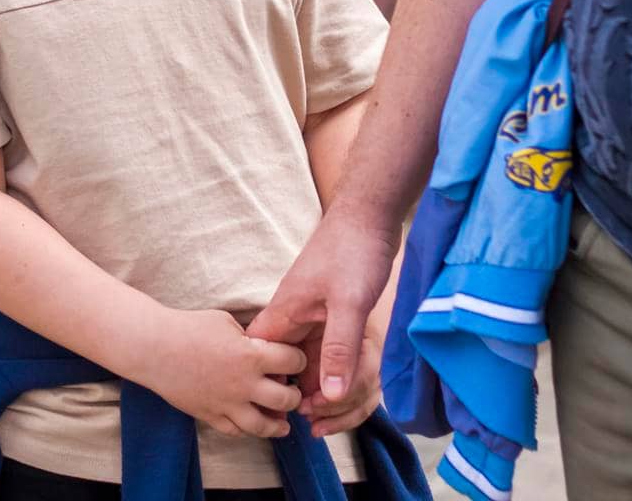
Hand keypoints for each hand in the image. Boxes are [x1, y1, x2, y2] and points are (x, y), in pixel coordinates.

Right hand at [145, 307, 306, 437]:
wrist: (155, 348)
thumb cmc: (190, 327)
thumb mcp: (226, 321)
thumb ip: (249, 337)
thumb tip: (263, 347)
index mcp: (251, 355)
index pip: (292, 361)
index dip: (298, 359)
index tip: (296, 359)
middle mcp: (244, 384)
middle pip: (285, 399)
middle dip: (294, 395)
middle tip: (293, 391)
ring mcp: (228, 404)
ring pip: (264, 426)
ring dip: (278, 424)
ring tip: (283, 423)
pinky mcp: (211, 416)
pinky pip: (236, 431)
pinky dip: (248, 430)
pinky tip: (252, 424)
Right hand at [244, 206, 398, 425]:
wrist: (370, 212)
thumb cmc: (354, 251)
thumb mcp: (349, 304)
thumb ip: (339, 349)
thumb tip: (330, 395)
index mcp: (287, 308)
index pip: (261, 351)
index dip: (265, 380)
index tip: (278, 412)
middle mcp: (295, 309)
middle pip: (283, 356)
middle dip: (291, 386)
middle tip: (308, 421)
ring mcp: (313, 306)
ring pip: (305, 350)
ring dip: (312, 376)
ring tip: (323, 411)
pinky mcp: (331, 304)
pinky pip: (323, 340)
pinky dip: (329, 360)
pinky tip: (338, 379)